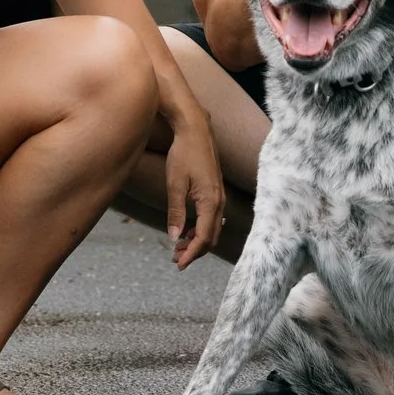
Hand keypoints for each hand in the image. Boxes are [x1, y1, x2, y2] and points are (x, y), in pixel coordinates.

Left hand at [162, 119, 226, 268]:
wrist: (196, 130)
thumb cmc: (184, 154)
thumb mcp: (175, 185)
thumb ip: (176, 212)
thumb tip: (174, 237)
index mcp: (210, 202)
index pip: (204, 238)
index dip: (191, 254)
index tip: (178, 264)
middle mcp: (219, 202)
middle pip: (211, 237)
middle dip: (195, 251)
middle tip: (175, 259)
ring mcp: (219, 197)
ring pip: (212, 229)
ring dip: (197, 241)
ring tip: (178, 247)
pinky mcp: (215, 192)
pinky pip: (211, 218)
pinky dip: (200, 229)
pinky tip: (186, 230)